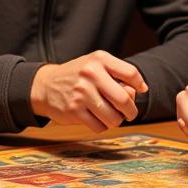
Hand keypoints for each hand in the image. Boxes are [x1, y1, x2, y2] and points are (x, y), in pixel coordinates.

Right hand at [30, 51, 147, 132]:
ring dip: (116, 121)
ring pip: (113, 117)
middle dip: (131, 111)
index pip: (130, 73)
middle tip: (130, 113)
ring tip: (111, 116)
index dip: (139, 84)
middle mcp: (90, 74)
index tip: (141, 90)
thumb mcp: (96, 66)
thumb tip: (137, 93)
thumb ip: (117, 76)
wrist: (46, 85)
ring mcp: (81, 93)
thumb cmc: (78, 76)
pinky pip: (99, 127)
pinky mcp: (74, 110)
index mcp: (99, 60)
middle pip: (124, 99)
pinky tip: (97, 119)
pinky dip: (102, 126)